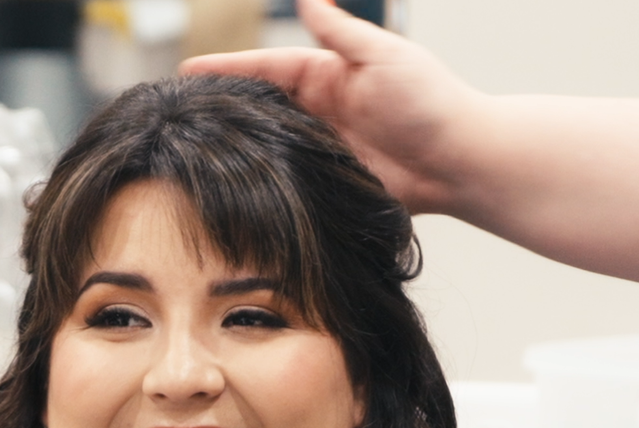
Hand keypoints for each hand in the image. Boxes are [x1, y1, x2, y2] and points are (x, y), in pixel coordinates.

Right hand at [181, 0, 488, 212]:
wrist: (462, 160)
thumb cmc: (431, 101)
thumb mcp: (383, 56)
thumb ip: (339, 32)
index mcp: (329, 74)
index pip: (266, 66)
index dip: (226, 67)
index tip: (186, 69)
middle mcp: (321, 108)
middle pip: (259, 104)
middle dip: (220, 104)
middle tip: (176, 111)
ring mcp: (323, 146)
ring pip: (267, 142)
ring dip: (235, 143)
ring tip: (191, 149)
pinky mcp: (330, 180)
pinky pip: (288, 178)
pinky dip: (262, 178)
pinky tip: (234, 183)